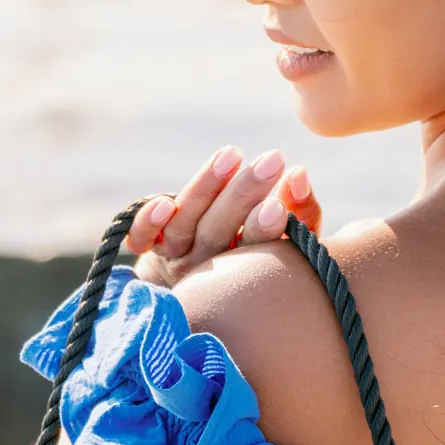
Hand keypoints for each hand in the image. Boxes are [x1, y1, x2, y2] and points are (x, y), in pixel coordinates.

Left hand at [125, 146, 322, 287]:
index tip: (276, 206)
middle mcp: (204, 272)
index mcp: (242, 276)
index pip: (253, 253)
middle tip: (272, 162)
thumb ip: (302, 211)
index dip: (262, 230)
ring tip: (232, 154)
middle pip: (217, 232)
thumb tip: (299, 173)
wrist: (204, 290)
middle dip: (244, 195)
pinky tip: (163, 202)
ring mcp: (175, 260)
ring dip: (206, 187)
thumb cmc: (259, 258)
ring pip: (182, 225)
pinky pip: (142, 238)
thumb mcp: (289, 240)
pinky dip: (148, 223)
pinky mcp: (150, 249)